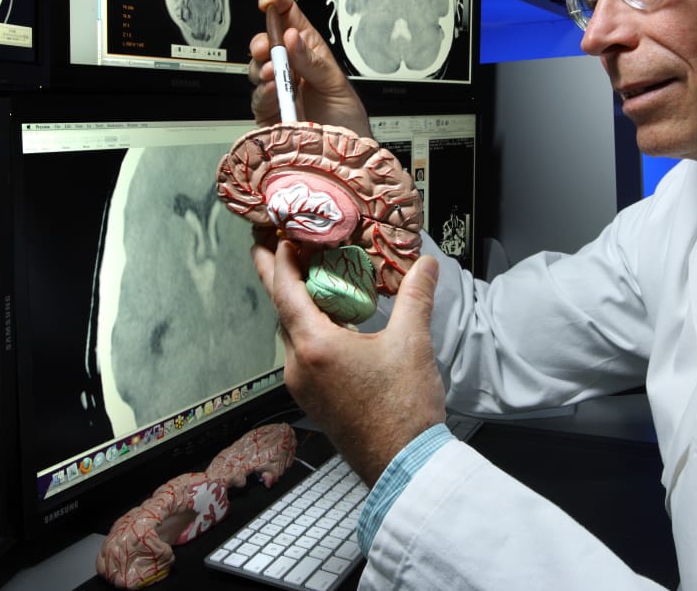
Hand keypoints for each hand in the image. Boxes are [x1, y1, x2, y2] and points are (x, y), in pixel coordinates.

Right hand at [249, 0, 372, 136]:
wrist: (345, 157)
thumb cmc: (347, 121)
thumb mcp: (337, 84)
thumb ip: (313, 62)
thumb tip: (292, 38)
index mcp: (309, 53)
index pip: (290, 20)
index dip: (277, 6)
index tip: (268, 0)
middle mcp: (290, 70)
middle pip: (266, 45)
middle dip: (262, 42)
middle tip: (266, 46)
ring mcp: (277, 92)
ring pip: (256, 70)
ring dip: (262, 67)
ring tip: (274, 72)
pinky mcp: (268, 114)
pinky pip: (258, 98)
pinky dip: (263, 91)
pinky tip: (273, 89)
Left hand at [254, 236, 445, 486]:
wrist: (403, 465)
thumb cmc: (403, 410)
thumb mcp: (412, 343)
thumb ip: (415, 297)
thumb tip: (425, 264)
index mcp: (315, 346)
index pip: (285, 290)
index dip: (279, 258)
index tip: (278, 231)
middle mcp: (298, 365)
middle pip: (281, 309)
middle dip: (278, 274)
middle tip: (272, 242)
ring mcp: (303, 385)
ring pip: (292, 331)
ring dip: (296, 301)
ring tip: (306, 274)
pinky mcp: (314, 399)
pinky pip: (302, 352)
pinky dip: (308, 327)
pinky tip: (329, 320)